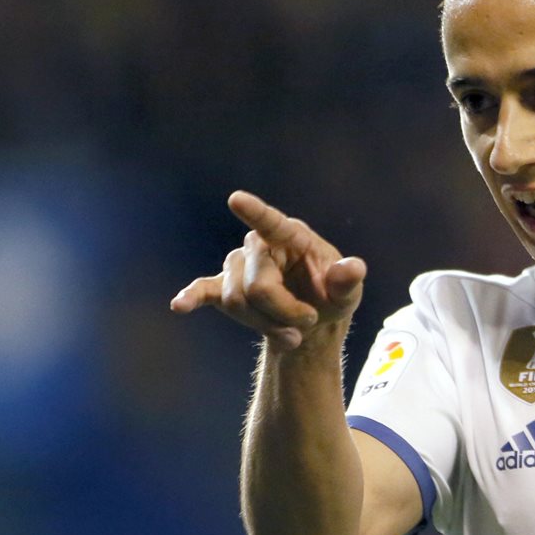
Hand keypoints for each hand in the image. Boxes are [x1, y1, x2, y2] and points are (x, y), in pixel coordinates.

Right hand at [170, 191, 365, 349]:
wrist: (312, 320)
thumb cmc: (331, 295)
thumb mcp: (348, 291)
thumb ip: (348, 280)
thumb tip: (354, 269)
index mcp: (291, 236)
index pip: (271, 222)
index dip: (255, 212)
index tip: (236, 199)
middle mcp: (259, 245)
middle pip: (256, 285)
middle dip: (283, 312)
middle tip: (309, 323)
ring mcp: (239, 265)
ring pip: (237, 300)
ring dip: (266, 325)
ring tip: (293, 335)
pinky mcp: (224, 286)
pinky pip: (205, 290)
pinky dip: (192, 298)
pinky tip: (180, 305)